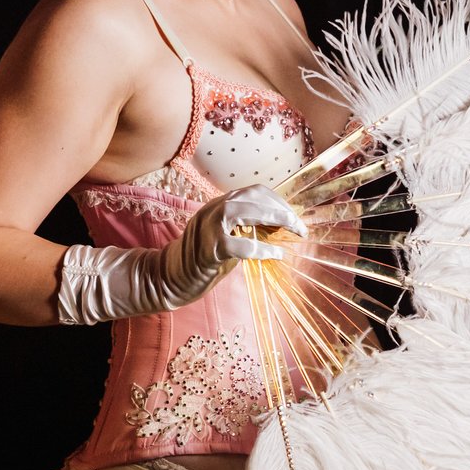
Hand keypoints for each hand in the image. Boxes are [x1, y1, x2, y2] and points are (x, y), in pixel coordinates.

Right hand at [165, 184, 301, 298]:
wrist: (168, 278)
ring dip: (276, 218)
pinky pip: (241, 245)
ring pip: (245, 210)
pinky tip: (277, 254)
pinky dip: (263, 249)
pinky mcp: (208, 249)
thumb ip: (246, 228)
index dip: (278, 201)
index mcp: (218, 204)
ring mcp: (208, 227)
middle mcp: (213, 209)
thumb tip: (279, 228)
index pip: (253, 191)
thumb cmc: (201, 261)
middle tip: (301, 226)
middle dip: (282, 209)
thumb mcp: (225, 237)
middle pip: (253, 196)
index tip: (293, 217)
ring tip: (294, 231)